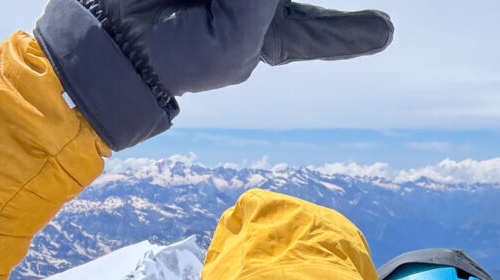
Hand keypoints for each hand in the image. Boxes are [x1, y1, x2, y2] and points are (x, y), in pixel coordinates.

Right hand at [35, 0, 392, 149]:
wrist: (113, 38)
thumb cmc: (179, 53)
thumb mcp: (235, 36)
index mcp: (266, 36)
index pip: (316, 32)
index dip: (349, 33)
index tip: (386, 32)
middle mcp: (250, 5)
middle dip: (324, 22)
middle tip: (368, 28)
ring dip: (242, 2)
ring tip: (213, 5)